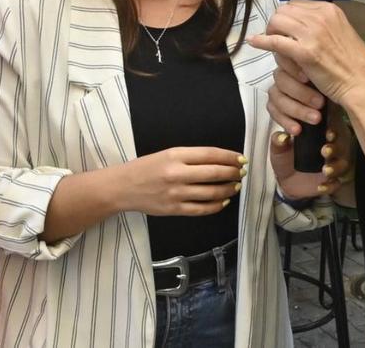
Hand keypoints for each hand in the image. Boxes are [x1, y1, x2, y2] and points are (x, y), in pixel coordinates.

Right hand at [117, 147, 244, 216]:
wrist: (122, 187)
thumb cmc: (145, 168)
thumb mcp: (166, 154)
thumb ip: (191, 157)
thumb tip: (219, 161)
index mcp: (175, 155)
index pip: (210, 154)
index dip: (229, 157)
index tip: (241, 159)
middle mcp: (177, 173)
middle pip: (214, 173)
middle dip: (233, 173)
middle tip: (241, 173)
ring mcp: (176, 193)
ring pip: (211, 192)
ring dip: (228, 189)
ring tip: (235, 186)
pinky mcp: (174, 209)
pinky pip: (202, 209)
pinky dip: (217, 205)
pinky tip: (224, 201)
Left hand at [248, 0, 364, 107]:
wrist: (362, 83)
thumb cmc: (354, 62)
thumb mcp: (342, 31)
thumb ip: (324, 23)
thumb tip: (303, 22)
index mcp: (329, 10)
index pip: (296, 3)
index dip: (288, 16)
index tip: (287, 29)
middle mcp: (320, 16)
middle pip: (284, 10)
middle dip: (277, 23)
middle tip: (278, 38)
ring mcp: (312, 34)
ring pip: (277, 22)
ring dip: (271, 32)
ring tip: (275, 45)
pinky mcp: (304, 52)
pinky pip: (275, 41)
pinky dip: (262, 41)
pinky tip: (254, 42)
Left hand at [268, 88, 351, 200]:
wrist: (286, 181)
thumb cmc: (285, 158)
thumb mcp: (279, 149)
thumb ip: (278, 141)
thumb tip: (282, 136)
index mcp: (320, 135)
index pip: (331, 128)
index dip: (333, 130)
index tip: (328, 133)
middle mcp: (331, 148)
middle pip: (341, 146)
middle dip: (335, 148)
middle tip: (325, 150)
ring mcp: (333, 165)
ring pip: (342, 165)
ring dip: (335, 167)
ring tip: (325, 170)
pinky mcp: (331, 181)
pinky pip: (336, 184)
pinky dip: (330, 185)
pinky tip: (321, 186)